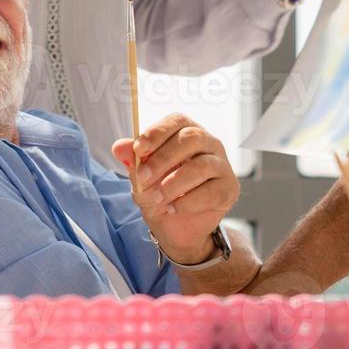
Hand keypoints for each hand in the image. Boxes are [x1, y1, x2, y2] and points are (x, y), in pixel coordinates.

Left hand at [111, 113, 237, 265]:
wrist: (177, 226)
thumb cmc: (161, 191)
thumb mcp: (142, 176)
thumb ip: (133, 160)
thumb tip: (118, 147)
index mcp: (187, 131)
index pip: (176, 121)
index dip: (157, 132)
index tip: (138, 149)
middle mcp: (209, 143)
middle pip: (190, 139)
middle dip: (162, 159)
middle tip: (142, 178)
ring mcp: (222, 165)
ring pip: (200, 166)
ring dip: (173, 184)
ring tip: (156, 198)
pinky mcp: (229, 188)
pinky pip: (210, 191)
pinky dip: (187, 201)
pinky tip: (173, 208)